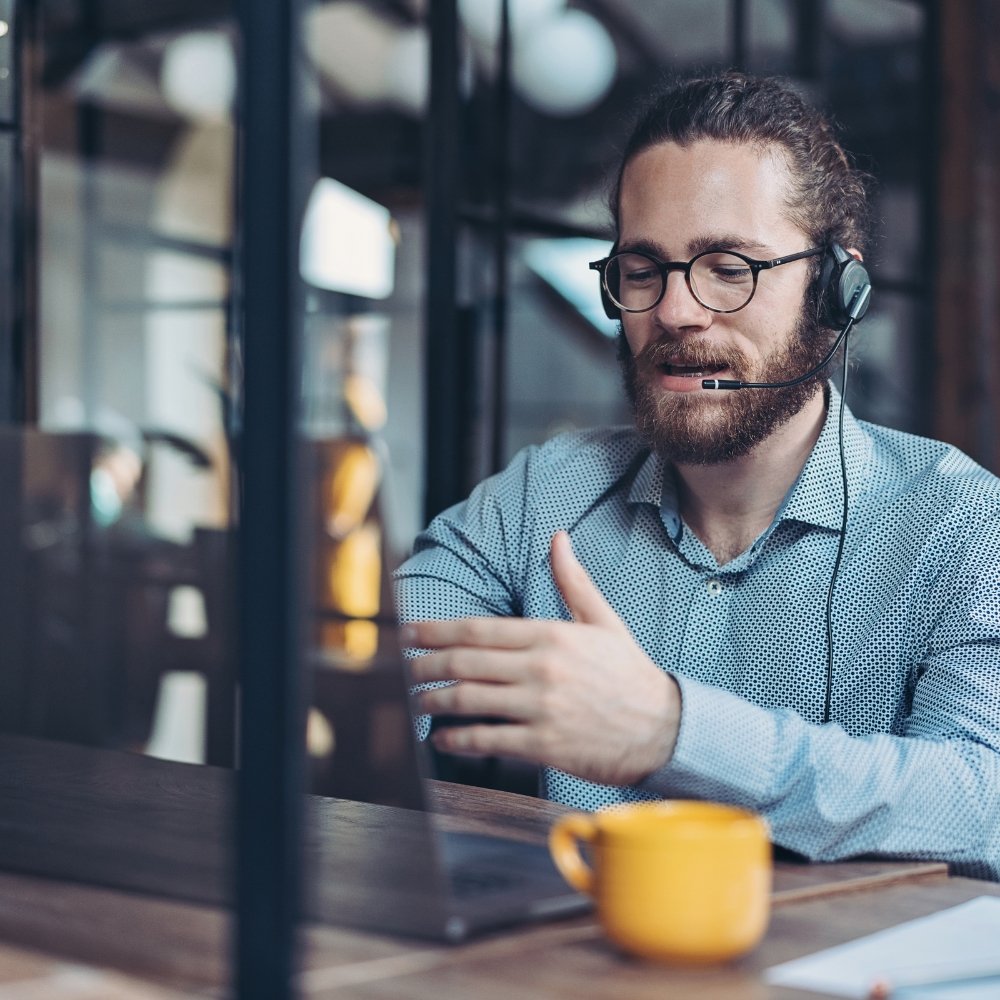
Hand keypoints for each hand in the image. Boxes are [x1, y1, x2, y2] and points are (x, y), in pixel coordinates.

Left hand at [405, 531, 680, 785]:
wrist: (663, 728)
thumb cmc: (629, 674)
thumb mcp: (603, 621)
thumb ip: (573, 581)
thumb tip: (559, 538)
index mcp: (551, 635)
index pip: (479, 629)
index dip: (437, 629)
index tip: (410, 632)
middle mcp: (541, 669)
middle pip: (465, 662)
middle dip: (426, 664)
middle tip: (402, 669)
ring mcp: (540, 707)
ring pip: (470, 700)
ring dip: (435, 701)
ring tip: (417, 702)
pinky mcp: (544, 744)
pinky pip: (488, 739)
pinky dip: (459, 740)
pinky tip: (444, 739)